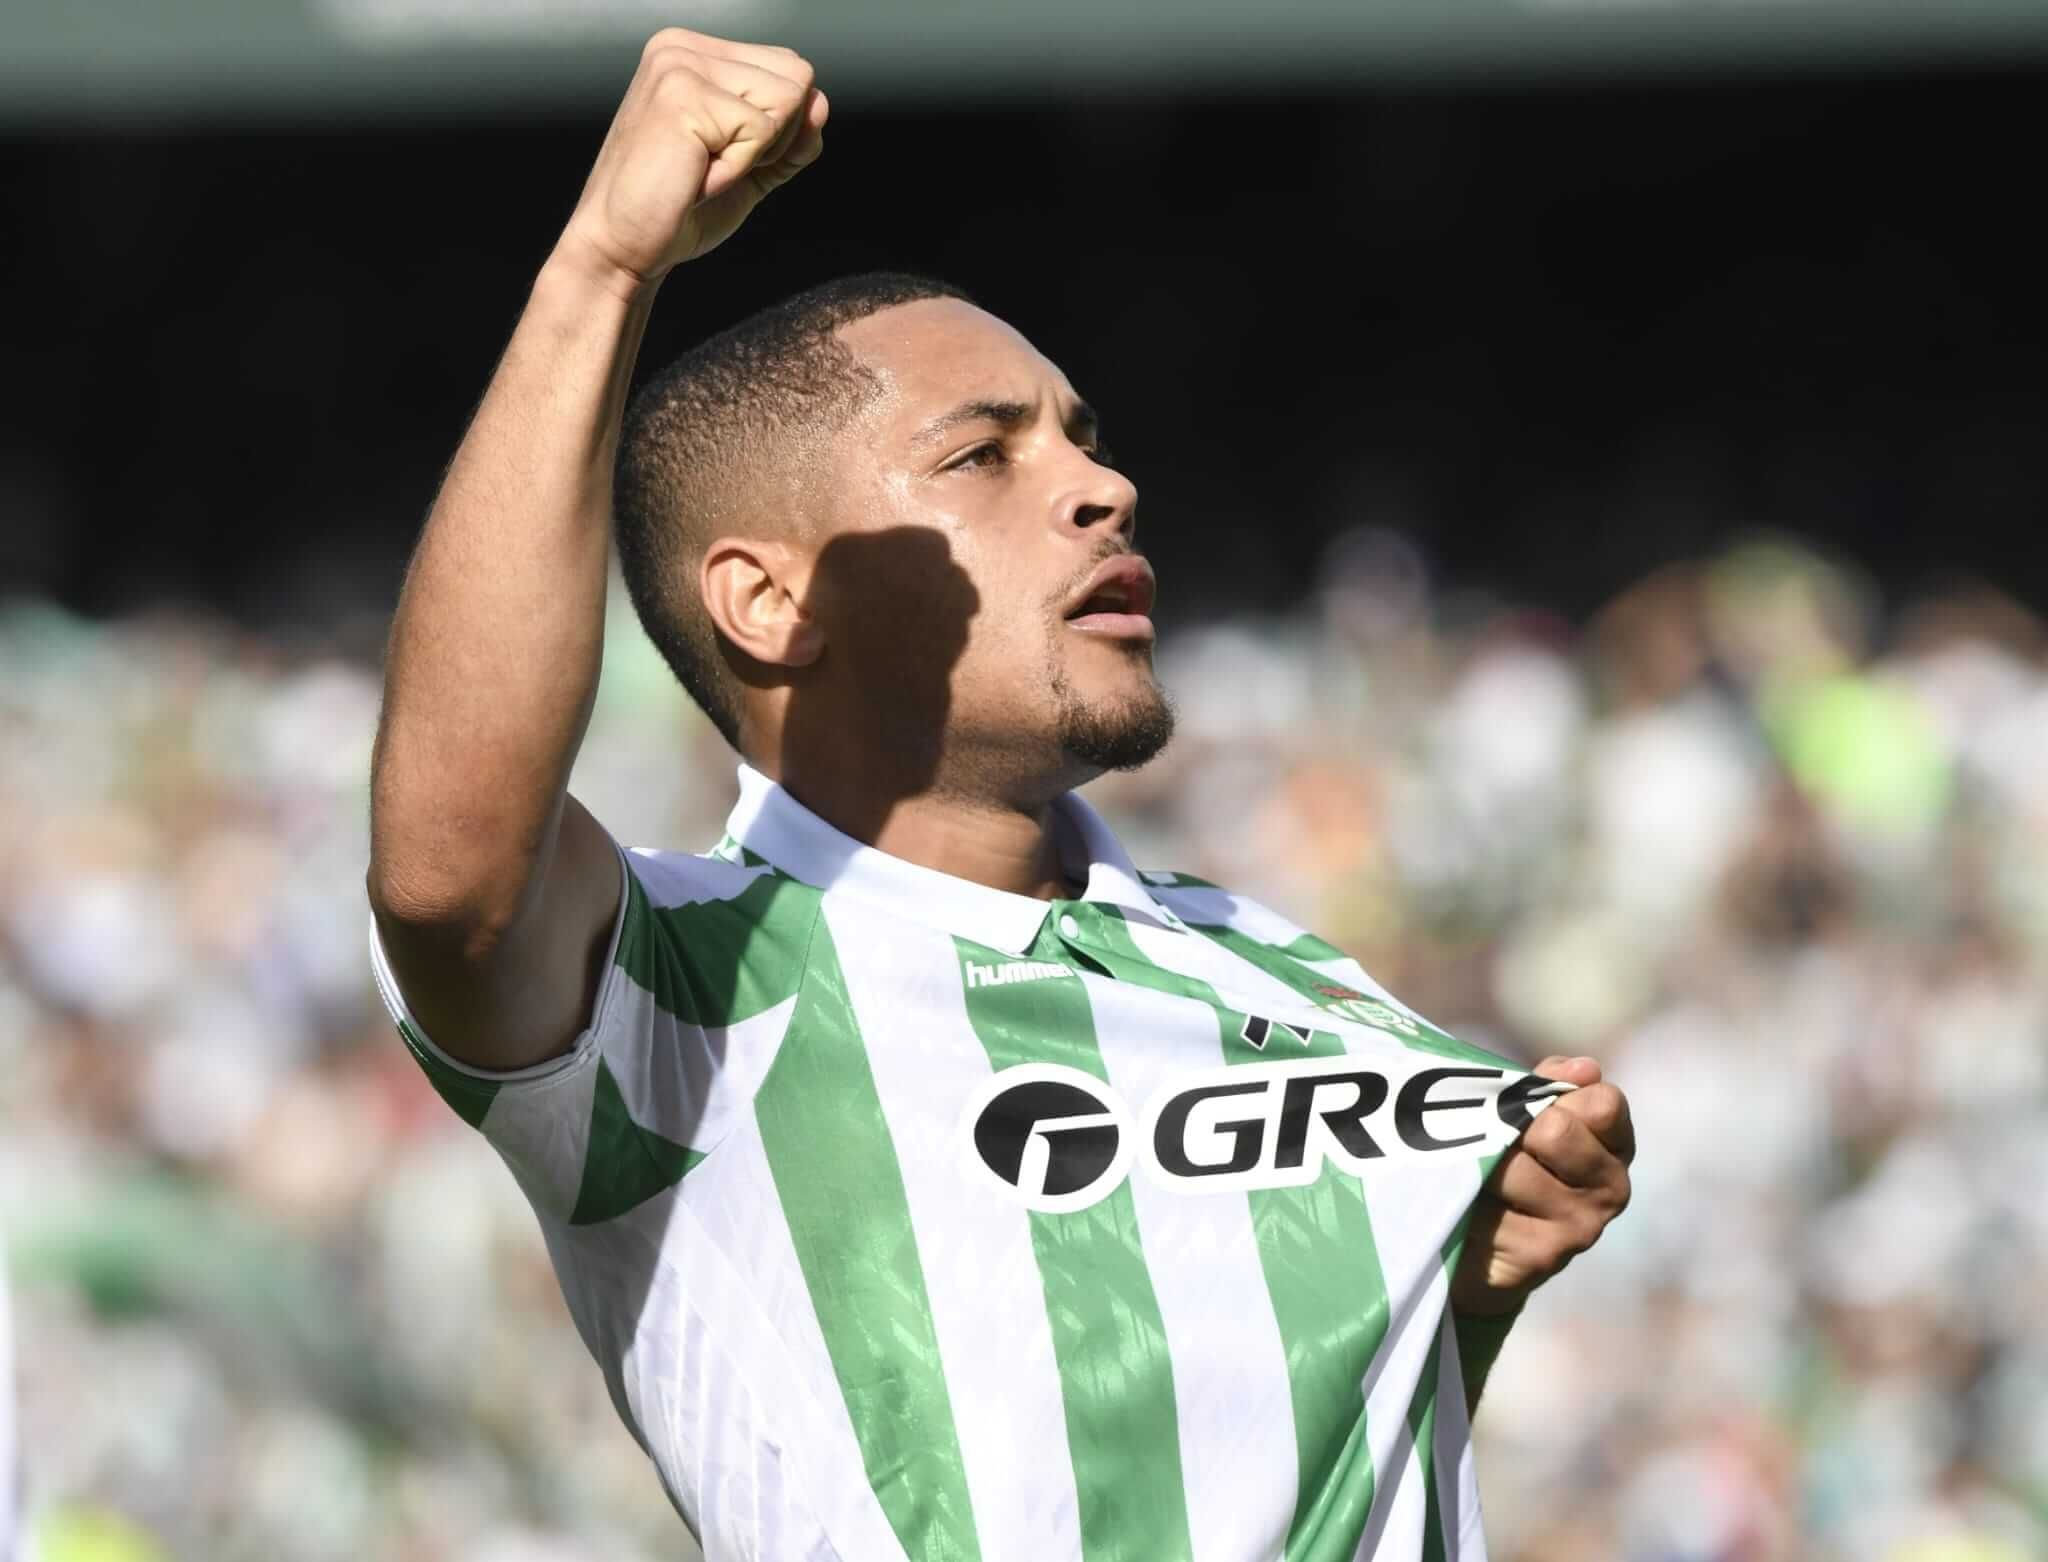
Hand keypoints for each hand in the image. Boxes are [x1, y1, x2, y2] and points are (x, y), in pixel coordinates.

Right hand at [557, 29, 828, 293]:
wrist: (624, 248)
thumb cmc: (678, 210)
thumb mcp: (750, 167)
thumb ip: (790, 136)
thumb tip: (822, 102)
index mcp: (693, 53)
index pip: (788, 69)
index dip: (780, 129)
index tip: (723, 157)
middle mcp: (682, 47)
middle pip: (796, 77)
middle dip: (774, 139)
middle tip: (714, 166)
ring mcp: (679, 66)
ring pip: (787, 100)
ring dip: (755, 154)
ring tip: (703, 169)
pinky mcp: (683, 95)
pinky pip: (762, 131)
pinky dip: (738, 169)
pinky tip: (696, 177)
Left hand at [1450, 1056, 1633, 1316]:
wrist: (1473, 1240)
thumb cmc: (1500, 1159)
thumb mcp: (1521, 1112)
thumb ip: (1547, 1084)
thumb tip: (1585, 1069)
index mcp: (1613, 1144)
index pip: (1603, 1102)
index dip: (1555, 1096)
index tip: (1529, 1109)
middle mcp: (1611, 1187)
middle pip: (1556, 1129)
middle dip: (1510, 1128)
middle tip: (1495, 1146)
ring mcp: (1582, 1225)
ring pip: (1516, 1167)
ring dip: (1483, 1164)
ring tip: (1478, 1176)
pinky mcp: (1544, 1255)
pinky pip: (1495, 1206)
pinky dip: (1471, 1198)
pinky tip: (1472, 1207)